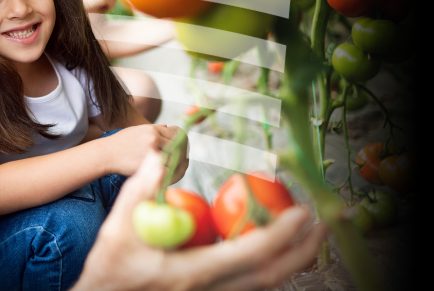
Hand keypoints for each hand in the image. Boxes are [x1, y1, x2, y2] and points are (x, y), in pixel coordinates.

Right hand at [73, 152, 327, 290]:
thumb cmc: (109, 269)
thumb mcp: (117, 228)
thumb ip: (139, 191)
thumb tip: (156, 155)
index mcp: (191, 274)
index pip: (248, 256)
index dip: (280, 234)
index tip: (302, 213)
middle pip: (270, 277)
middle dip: (303, 251)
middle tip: (324, 224)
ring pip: (264, 285)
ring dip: (292, 260)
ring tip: (309, 234)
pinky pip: (250, 285)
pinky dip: (270, 267)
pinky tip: (276, 248)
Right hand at [103, 124, 180, 176]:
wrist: (106, 154)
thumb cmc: (120, 143)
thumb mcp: (137, 130)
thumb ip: (154, 129)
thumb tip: (168, 126)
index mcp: (153, 129)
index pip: (177, 133)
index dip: (183, 140)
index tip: (182, 147)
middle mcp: (154, 137)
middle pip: (179, 145)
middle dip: (183, 153)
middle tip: (184, 159)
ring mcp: (152, 150)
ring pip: (176, 158)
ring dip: (180, 164)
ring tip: (179, 167)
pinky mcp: (149, 164)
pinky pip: (168, 169)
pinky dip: (173, 173)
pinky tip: (172, 174)